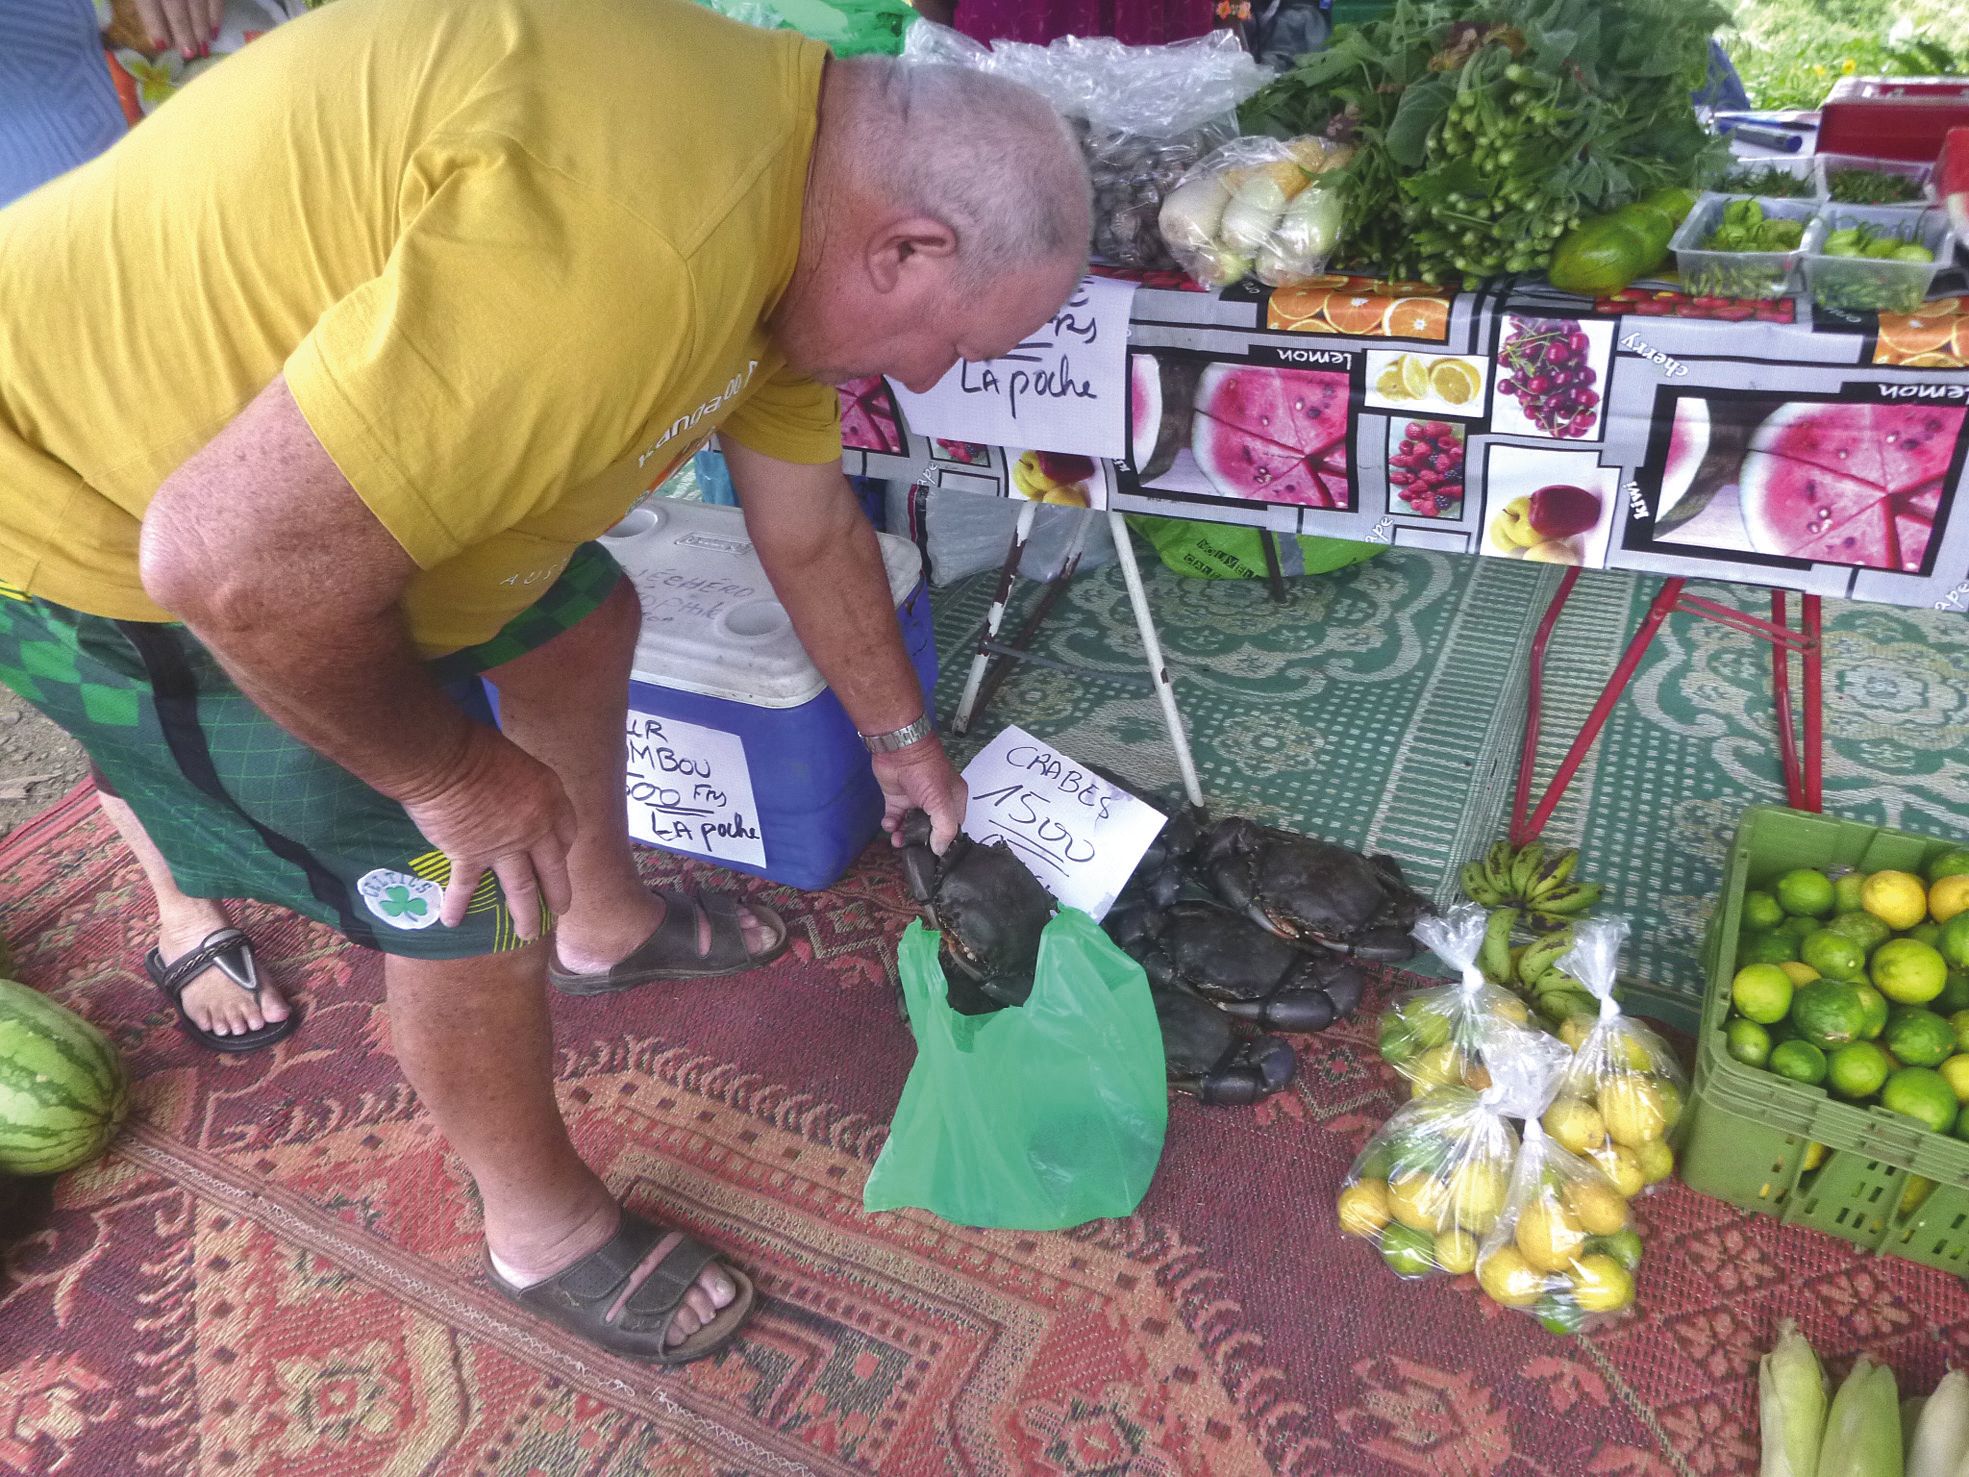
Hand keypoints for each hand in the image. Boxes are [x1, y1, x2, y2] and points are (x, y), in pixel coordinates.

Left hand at [135, 0, 222, 57]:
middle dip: (182, 32)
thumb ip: (144, 5)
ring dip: (200, 30)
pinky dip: (216, 18)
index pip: (149, 3)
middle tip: (188, 54)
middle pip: (176, 8)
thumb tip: (155, 36)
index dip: (155, 26)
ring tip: (203, 50)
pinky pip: (216, 0)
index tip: (161, 47)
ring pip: (197, 6)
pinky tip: (215, 33)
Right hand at [398, 727, 576, 939]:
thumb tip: (511, 800)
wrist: (444, 758)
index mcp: (550, 797)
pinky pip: (467, 887)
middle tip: (560, 911)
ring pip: (522, 889)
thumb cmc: (475, 748)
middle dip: (557, 893)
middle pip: (553, 868)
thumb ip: (522, 789)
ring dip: (526, 915)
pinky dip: (457, 905)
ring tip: (528, 934)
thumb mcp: (517, 762)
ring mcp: (506, 845)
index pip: (566, 832)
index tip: (556, 860)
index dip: (561, 849)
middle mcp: (536, 826)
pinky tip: (452, 922)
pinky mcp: (472, 855)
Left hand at [873, 737, 966, 854]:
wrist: (898, 751)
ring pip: (911, 826)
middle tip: (913, 851)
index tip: (934, 854)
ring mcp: (915, 801)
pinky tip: (890, 824)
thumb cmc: (925, 771)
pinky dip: (891, 825)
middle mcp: (935, 802)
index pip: (953, 827)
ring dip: (904, 836)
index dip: (944, 841)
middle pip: (930, 829)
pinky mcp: (897, 800)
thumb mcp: (941, 802)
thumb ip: (944, 829)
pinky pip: (895, 819)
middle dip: (921, 841)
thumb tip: (939, 850)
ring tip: (898, 841)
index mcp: (953, 800)